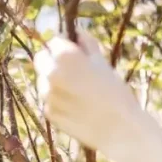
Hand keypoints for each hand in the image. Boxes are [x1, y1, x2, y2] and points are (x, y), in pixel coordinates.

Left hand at [33, 32, 147, 161]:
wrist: (119, 129)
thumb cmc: (116, 93)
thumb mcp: (103, 63)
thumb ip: (87, 44)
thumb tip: (78, 33)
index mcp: (65, 56)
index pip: (54, 41)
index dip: (66, 46)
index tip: (76, 54)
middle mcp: (50, 73)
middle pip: (42, 60)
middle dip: (53, 61)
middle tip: (73, 72)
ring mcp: (47, 95)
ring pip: (44, 82)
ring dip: (55, 83)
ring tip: (78, 93)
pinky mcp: (49, 113)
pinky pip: (49, 101)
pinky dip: (58, 102)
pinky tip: (77, 108)